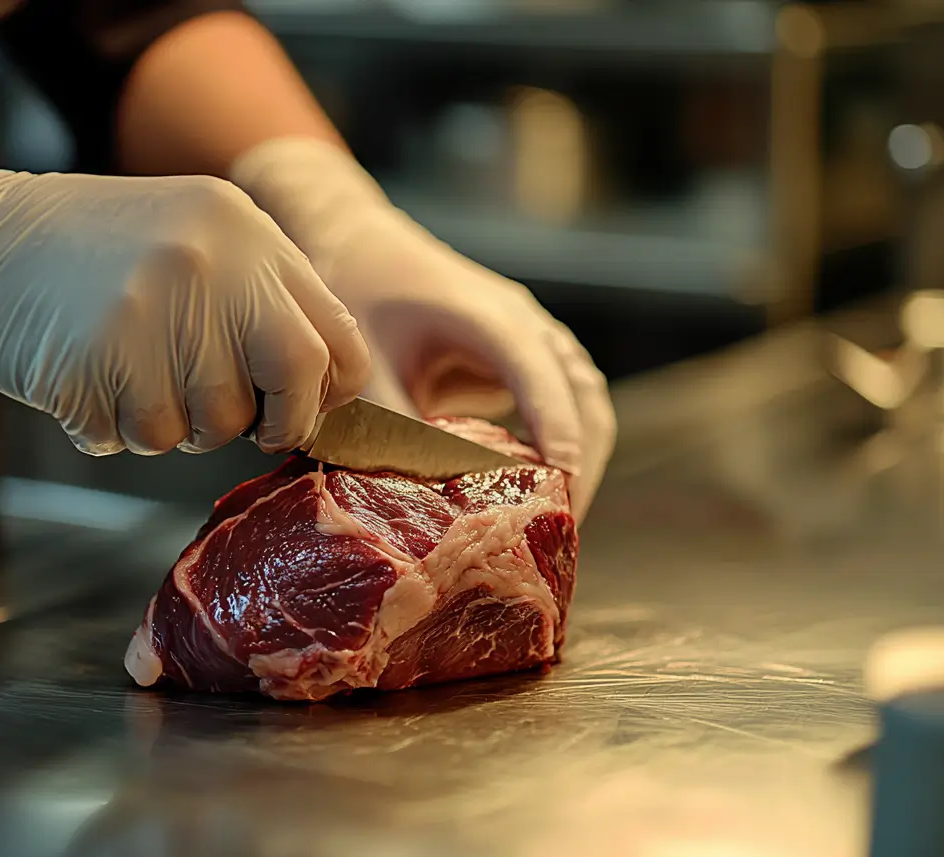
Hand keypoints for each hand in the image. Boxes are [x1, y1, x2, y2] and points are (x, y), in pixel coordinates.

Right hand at [0, 138, 369, 455]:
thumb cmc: (88, 253)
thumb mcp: (193, 237)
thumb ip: (259, 298)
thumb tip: (321, 389)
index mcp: (244, 231)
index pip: (335, 336)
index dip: (323, 391)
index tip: (290, 409)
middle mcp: (209, 265)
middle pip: (291, 378)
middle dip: (270, 420)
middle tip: (230, 420)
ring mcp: (152, 312)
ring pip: (204, 426)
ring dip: (169, 425)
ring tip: (124, 370)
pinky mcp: (95, 361)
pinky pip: (131, 437)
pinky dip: (109, 428)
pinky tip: (82, 376)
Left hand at [230, 138, 614, 515]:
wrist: (358, 241)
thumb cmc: (361, 291)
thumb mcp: (368, 365)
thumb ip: (394, 426)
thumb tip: (421, 495)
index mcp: (493, 319)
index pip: (543, 379)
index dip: (556, 433)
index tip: (563, 485)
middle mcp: (527, 328)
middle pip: (585, 398)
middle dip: (582, 462)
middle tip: (561, 528)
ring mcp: (532, 342)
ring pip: (583, 403)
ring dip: (578, 458)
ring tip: (553, 522)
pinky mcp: (521, 360)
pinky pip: (558, 405)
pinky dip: (558, 448)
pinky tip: (532, 494)